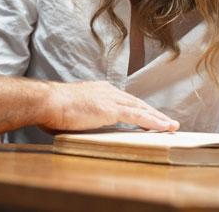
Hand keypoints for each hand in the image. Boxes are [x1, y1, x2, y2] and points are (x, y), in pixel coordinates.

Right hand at [42, 80, 179, 132]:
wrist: (47, 102)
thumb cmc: (52, 108)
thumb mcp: (70, 110)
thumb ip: (80, 115)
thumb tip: (78, 123)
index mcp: (98, 90)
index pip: (123, 100)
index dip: (137, 108)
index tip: (147, 115)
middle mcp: (107, 91)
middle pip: (136, 103)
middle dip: (152, 112)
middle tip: (167, 121)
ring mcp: (110, 99)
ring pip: (141, 109)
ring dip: (158, 118)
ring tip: (171, 126)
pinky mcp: (111, 109)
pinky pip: (138, 116)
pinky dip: (153, 122)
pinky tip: (164, 127)